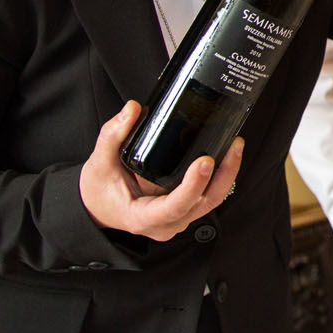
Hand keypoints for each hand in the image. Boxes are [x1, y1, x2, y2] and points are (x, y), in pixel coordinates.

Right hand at [79, 100, 244, 240]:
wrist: (97, 206)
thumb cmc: (99, 190)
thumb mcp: (99, 162)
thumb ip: (113, 135)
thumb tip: (133, 109)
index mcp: (141, 217)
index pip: (174, 206)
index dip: (193, 186)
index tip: (204, 161)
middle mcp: (165, 223)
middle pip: (203, 203)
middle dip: (224, 174)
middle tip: (233, 145)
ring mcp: (178, 219)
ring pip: (212, 201)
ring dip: (227, 174)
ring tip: (235, 145)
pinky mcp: (185, 210)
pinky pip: (208, 197)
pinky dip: (220, 177)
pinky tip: (225, 154)